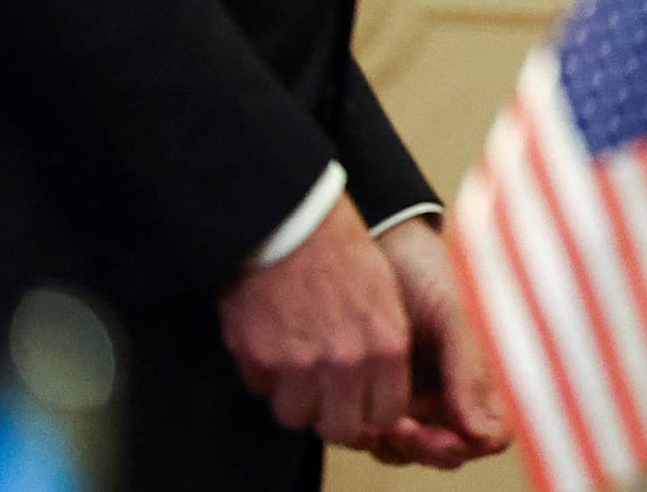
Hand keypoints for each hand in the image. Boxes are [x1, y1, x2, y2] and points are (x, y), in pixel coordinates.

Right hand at [218, 195, 411, 449]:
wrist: (291, 217)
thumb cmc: (340, 247)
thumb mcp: (385, 294)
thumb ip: (384, 347)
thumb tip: (376, 388)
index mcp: (387, 344)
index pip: (385, 415)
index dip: (369, 409)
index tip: (359, 399)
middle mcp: (347, 361)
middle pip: (339, 428)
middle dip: (330, 414)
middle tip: (322, 392)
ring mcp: (300, 364)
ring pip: (295, 416)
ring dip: (292, 395)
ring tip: (292, 361)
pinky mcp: (259, 358)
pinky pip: (260, 388)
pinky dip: (262, 372)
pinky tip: (269, 339)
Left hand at [361, 216, 511, 468]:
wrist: (375, 240)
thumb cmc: (424, 268)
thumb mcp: (452, 313)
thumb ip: (469, 370)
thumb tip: (483, 434)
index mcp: (481, 374)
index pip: (488, 435)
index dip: (465, 443)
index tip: (435, 429)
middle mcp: (451, 391)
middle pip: (447, 452)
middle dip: (423, 446)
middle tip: (396, 424)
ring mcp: (415, 393)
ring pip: (409, 450)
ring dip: (391, 444)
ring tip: (371, 417)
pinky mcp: (377, 390)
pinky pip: (374, 432)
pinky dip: (365, 429)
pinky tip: (353, 408)